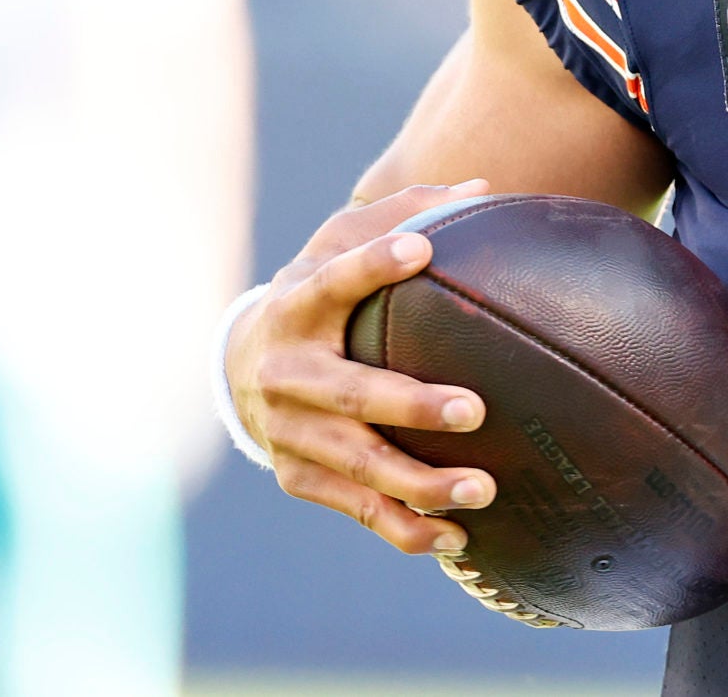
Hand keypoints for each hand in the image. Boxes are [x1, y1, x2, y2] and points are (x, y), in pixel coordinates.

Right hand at [228, 180, 499, 554]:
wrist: (243, 363)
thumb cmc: (321, 290)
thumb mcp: (341, 241)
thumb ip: (404, 211)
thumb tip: (480, 191)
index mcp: (298, 303)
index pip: (333, 277)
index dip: (371, 263)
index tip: (422, 249)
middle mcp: (287, 371)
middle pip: (350, 394)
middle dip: (410, 406)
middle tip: (475, 409)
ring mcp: (289, 431)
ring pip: (357, 464)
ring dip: (420, 482)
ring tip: (484, 489)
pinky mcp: (298, 475)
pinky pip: (355, 507)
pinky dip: (404, 527)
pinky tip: (457, 536)